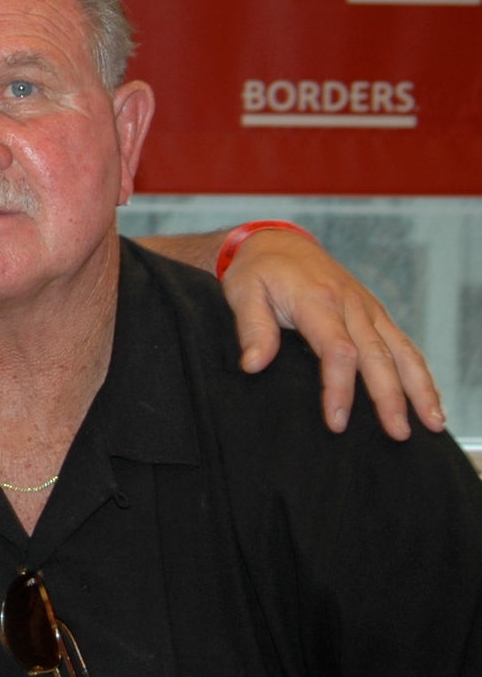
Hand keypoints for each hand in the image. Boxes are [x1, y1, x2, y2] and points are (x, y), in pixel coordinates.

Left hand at [221, 227, 443, 439]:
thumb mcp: (243, 293)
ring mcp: (367, 309)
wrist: (277, 242)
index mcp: (318, 301)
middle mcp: (351, 305)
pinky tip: (429, 399)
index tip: (337, 422)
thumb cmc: (258, 271)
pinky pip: (403, 344)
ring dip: (419, 387)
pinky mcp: (374, 314)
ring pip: (402, 351)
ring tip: (433, 422)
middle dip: (390, 397)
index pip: (337, 350)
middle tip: (398, 433)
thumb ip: (252, 329)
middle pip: (378, 356)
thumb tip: (253, 365)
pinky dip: (419, 372)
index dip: (340, 388)